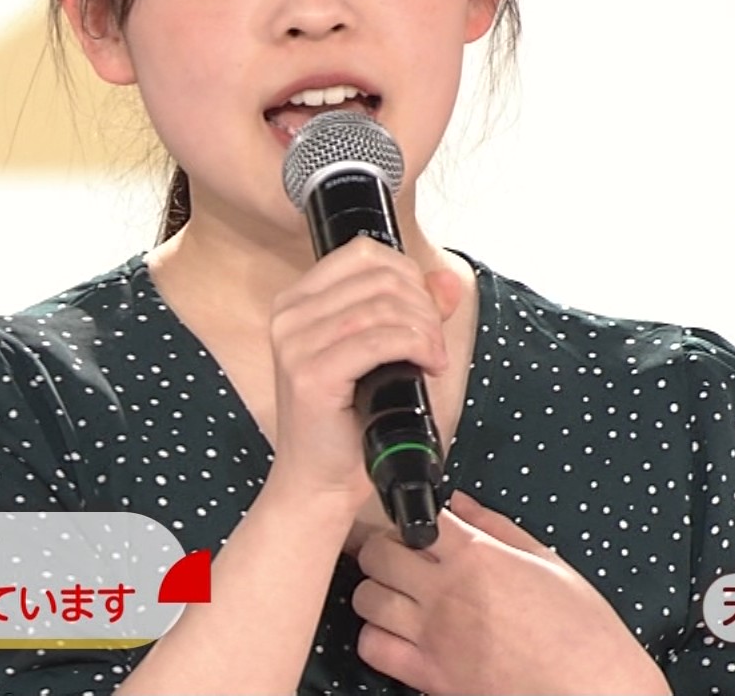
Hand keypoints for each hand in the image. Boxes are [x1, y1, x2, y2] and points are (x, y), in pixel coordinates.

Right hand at [265, 237, 463, 511]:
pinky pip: (380, 340)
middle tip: (434, 343)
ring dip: (424, 330)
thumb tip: (445, 282)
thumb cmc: (347, 422)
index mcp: (297, 302)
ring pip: (383, 306)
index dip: (408, 274)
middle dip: (423, 305)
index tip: (425, 310)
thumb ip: (412, 312)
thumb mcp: (381, 355)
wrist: (319, 481)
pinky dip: (416, 347)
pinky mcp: (310, 374)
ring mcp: (295, 344)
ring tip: (433, 359)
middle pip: (379, 277)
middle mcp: (288, 315)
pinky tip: (427, 366)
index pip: (363, 254)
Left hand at [352, 491, 670, 695]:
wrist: (591, 689)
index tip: (421, 530)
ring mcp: (433, 635)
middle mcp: (446, 591)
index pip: (414, 519)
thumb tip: (461, 502)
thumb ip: (496, 527)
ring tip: (397, 596)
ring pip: (367, 598)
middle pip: (377, 554)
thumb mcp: (547, 561)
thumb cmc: (580, 628)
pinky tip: (397, 633)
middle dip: (384, 551)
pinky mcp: (429, 674)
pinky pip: (373, 648)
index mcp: (477, 557)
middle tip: (401, 559)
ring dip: (377, 592)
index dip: (412, 520)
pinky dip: (376, 637)